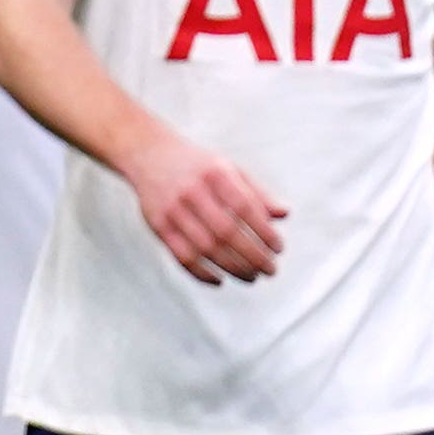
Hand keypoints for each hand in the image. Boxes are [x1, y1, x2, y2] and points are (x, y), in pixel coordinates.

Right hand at [123, 128, 287, 283]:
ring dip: (232, 268)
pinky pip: (182, 256)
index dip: (264, 231)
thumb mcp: (230, 168)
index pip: (245, 207)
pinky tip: (220, 279)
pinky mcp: (159, 226)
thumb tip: (284, 215)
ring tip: (251, 276)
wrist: (149, 154)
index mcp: (216, 173)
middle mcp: (193, 191)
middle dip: (252, 256)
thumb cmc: (197, 165)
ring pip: (205, 248)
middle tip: (270, 270)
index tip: (278, 248)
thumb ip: (257, 192)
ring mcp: (173, 210)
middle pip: (226, 232)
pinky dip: (203, 273)